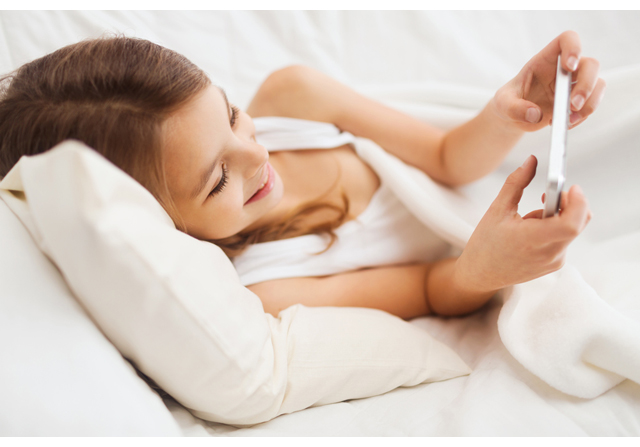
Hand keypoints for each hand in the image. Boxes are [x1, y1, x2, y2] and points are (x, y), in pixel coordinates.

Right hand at [454, 155, 591, 292]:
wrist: (480, 274)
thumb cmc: (485, 244)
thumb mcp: (496, 209)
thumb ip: (516, 183)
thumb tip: (532, 161)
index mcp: (532, 240)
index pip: (571, 223)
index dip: (577, 202)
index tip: (571, 188)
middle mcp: (548, 254)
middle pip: (577, 223)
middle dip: (568, 204)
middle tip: (548, 196)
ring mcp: (554, 262)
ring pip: (571, 230)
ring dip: (556, 218)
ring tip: (529, 221)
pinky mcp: (555, 265)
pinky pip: (565, 240)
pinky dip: (554, 230)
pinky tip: (531, 233)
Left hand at [492, 30, 605, 131]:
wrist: (512, 119)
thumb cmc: (507, 103)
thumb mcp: (502, 105)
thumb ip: (514, 108)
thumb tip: (534, 114)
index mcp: (544, 60)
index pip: (567, 40)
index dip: (574, 48)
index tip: (569, 67)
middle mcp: (562, 70)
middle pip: (590, 65)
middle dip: (586, 85)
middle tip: (573, 105)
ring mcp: (572, 86)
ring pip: (598, 84)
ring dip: (589, 104)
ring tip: (568, 120)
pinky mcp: (576, 102)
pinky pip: (591, 105)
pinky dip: (582, 117)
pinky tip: (565, 125)